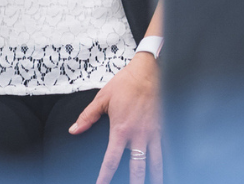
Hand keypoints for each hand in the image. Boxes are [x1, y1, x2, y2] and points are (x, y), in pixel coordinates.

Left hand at [70, 52, 161, 183]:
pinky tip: (169, 169)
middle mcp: (139, 134)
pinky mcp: (164, 127)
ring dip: (155, 177)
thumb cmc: (125, 83)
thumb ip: (87, 117)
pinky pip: (167, 149)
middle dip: (136, 183)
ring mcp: (154, 132)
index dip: (105, 177)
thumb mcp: (102, 98)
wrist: (148, 70)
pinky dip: (168, 161)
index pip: (112, 160)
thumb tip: (74, 130)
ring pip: (156, 162)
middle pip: (138, 167)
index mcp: (121, 129)